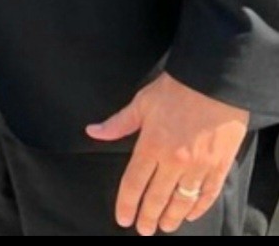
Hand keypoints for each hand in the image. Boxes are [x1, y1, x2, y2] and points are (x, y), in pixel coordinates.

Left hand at [85, 72, 248, 234]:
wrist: (213, 82)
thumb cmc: (175, 90)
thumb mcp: (141, 103)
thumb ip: (118, 124)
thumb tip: (93, 131)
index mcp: (151, 146)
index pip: (134, 183)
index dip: (127, 204)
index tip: (123, 218)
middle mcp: (174, 162)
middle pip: (157, 198)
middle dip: (148, 216)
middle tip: (143, 229)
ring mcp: (199, 167)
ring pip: (182, 201)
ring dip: (171, 217)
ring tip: (164, 226)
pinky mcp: (219, 166)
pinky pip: (208, 194)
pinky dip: (198, 207)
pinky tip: (190, 214)